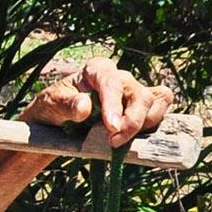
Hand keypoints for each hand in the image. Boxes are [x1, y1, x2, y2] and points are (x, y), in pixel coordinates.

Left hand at [22, 56, 173, 149]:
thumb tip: (85, 107)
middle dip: (133, 121)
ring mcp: (134, 93)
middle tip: (114, 142)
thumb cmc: (53, 108)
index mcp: (97, 69)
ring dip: (145, 125)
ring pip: (157, 102)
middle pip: (141, 95)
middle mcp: (120, 78)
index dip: (114, 105)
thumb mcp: (51, 104)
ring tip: (121, 141)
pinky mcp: (142, 108)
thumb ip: (66, 105)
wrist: (56, 121)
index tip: (111, 127)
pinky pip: (160, 110)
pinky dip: (154, 124)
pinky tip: (137, 137)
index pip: (112, 83)